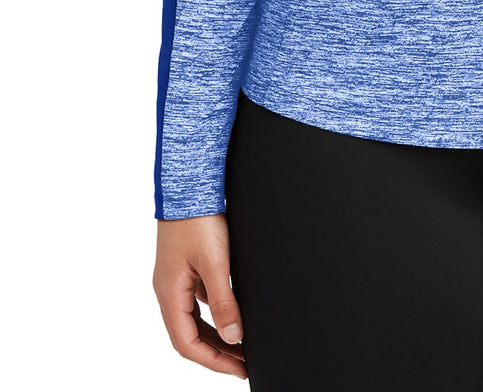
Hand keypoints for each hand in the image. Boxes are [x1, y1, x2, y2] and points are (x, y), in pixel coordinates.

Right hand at [153, 213, 247, 377]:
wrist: (190, 184)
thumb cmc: (198, 219)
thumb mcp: (216, 263)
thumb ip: (224, 302)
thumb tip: (234, 337)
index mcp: (169, 294)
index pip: (187, 344)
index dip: (213, 361)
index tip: (238, 369)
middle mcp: (168, 290)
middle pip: (189, 336)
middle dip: (216, 353)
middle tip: (243, 363)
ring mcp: (175, 279)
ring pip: (193, 319)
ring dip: (215, 334)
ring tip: (241, 344)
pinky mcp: (185, 266)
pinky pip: (197, 300)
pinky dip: (214, 312)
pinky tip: (232, 311)